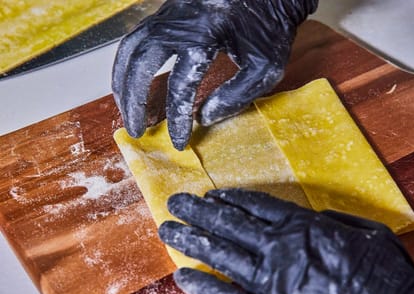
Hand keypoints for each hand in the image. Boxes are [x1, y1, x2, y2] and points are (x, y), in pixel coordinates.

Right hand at [112, 0, 317, 150]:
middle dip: (134, 101)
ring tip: (128, 110)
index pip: (181, 85)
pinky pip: (136, 39)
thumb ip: (236, 95)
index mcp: (204, 35)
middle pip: (139, 64)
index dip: (177, 118)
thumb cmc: (271, 28)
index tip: (179, 142)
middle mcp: (178, 22)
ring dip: (123, 83)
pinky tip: (133, 83)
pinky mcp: (167, 12)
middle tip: (137, 129)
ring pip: (129, 48)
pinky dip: (128, 64)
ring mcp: (169, 13)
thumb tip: (203, 118)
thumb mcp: (265, 67)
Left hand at [159, 189, 413, 293]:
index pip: (260, 206)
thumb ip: (336, 223)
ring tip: (169, 230)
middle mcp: (281, 251)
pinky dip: (203, 287)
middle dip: (200, 213)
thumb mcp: (371, 236)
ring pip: (221, 256)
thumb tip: (313, 219)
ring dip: (192, 241)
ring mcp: (270, 284)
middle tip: (177, 203)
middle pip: (231, 225)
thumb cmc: (390, 283)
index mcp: (306, 228)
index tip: (214, 196)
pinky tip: (182, 276)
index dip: (233, 199)